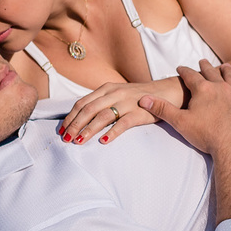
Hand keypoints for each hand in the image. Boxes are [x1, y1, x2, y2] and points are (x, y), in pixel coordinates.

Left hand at [59, 78, 183, 144]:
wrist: (168, 92)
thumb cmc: (140, 96)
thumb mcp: (119, 94)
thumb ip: (102, 102)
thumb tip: (81, 117)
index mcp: (107, 88)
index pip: (82, 103)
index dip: (70, 117)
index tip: (62, 130)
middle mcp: (115, 93)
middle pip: (89, 110)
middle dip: (75, 125)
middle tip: (66, 139)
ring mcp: (128, 102)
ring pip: (102, 116)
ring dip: (88, 129)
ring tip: (79, 142)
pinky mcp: (140, 112)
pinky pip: (123, 123)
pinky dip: (112, 132)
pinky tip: (103, 141)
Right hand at [142, 60, 230, 157]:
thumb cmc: (206, 135)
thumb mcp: (180, 122)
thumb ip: (163, 109)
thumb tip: (143, 99)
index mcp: (203, 89)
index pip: (190, 75)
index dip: (184, 70)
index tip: (180, 67)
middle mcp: (221, 88)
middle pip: (212, 72)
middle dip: (205, 66)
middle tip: (202, 61)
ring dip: (227, 71)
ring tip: (225, 66)